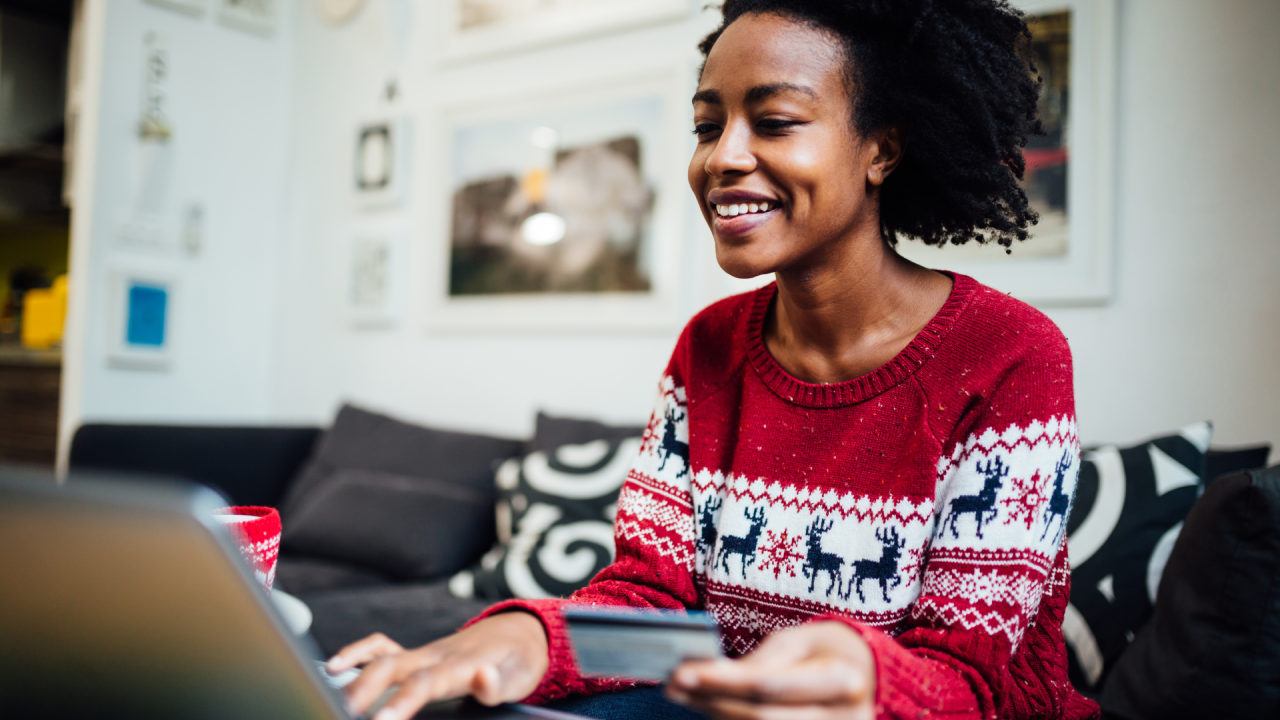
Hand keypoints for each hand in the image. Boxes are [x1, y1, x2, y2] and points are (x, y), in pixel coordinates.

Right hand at [325, 612, 548, 719]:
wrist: (519, 632)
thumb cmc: (517, 661)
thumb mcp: (519, 679)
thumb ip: (497, 684)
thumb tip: (481, 677)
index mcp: (458, 666)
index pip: (425, 683)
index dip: (402, 701)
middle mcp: (434, 656)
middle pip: (392, 668)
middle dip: (364, 691)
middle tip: (343, 713)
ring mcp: (423, 652)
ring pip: (382, 660)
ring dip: (354, 678)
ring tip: (331, 700)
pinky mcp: (418, 654)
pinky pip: (383, 647)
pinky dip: (358, 652)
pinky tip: (334, 666)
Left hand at [665, 621, 875, 719]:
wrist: (866, 676)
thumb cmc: (826, 651)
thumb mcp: (798, 641)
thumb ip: (760, 661)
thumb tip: (715, 676)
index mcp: (842, 681)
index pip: (768, 687)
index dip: (720, 683)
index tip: (681, 673)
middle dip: (712, 703)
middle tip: (673, 685)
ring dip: (718, 716)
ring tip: (686, 695)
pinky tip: (712, 711)